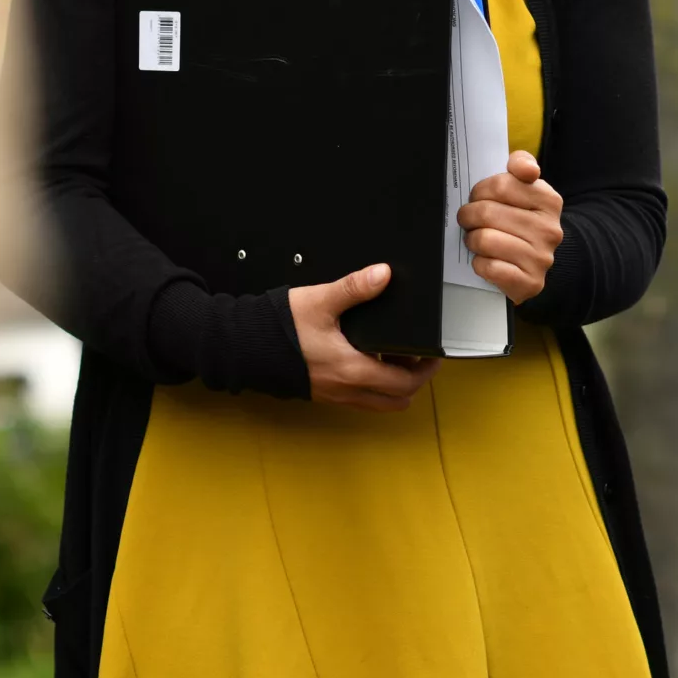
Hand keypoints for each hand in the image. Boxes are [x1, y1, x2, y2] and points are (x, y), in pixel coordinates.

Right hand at [288, 264, 439, 411]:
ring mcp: (334, 395)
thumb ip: (355, 288)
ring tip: (396, 358)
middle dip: (414, 380)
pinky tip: (367, 360)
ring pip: (378, 403)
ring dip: (393, 386)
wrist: (243, 346)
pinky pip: (358, 399)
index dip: (426, 370)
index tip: (434, 354)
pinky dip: (372, 387)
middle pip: (396, 400)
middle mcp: (346, 389)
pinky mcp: (322, 393)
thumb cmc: (278, 328)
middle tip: (420, 357)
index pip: (404, 383)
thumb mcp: (320, 301)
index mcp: (352, 369)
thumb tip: (383, 274)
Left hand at [456, 151, 562, 303]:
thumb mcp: (525, 188)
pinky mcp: (530, 283)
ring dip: (472, 240)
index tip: (480, 196)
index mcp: (549, 201)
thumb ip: (522, 165)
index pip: (500, 185)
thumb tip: (525, 168)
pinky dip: (479, 264)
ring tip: (477, 239)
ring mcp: (541, 258)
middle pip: (487, 212)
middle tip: (470, 220)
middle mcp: (550, 230)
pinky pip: (487, 267)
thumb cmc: (521, 219)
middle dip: (469, 216)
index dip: (481, 190)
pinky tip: (486, 260)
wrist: (535, 261)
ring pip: (484, 240)